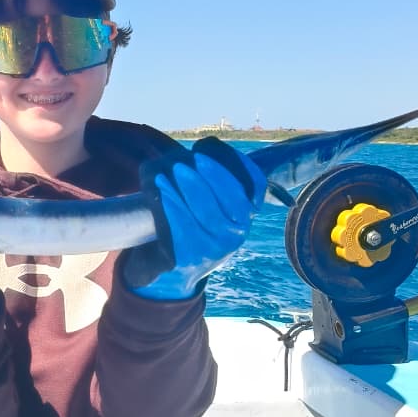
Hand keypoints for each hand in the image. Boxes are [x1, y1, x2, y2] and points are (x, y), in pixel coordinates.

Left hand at [121, 140, 265, 300]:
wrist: (181, 269)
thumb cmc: (199, 226)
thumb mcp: (218, 208)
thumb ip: (219, 183)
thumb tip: (206, 148)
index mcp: (247, 215)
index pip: (254, 186)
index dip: (237, 166)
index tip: (216, 151)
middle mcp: (238, 233)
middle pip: (231, 199)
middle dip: (212, 175)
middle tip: (193, 158)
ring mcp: (218, 247)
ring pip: (207, 213)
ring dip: (189, 188)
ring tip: (171, 171)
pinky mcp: (194, 256)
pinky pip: (185, 227)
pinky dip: (174, 206)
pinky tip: (163, 190)